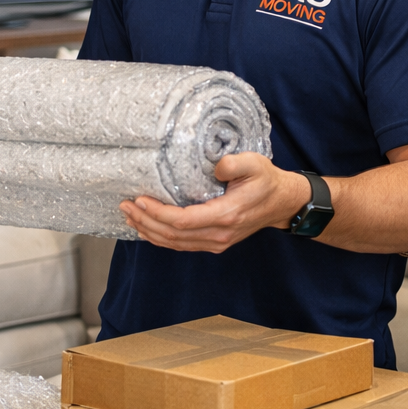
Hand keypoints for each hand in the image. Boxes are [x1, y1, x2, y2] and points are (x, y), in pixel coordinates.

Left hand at [119, 153, 312, 252]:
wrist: (282, 203)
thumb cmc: (267, 181)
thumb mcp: (255, 164)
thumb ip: (234, 163)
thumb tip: (216, 167)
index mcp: (226, 215)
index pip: (182, 220)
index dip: (156, 213)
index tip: (138, 199)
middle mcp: (219, 235)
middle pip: (173, 235)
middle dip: (145, 221)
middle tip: (125, 205)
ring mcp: (216, 243)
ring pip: (174, 243)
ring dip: (149, 231)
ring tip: (129, 217)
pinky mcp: (214, 243)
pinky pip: (182, 245)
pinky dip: (161, 238)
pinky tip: (147, 229)